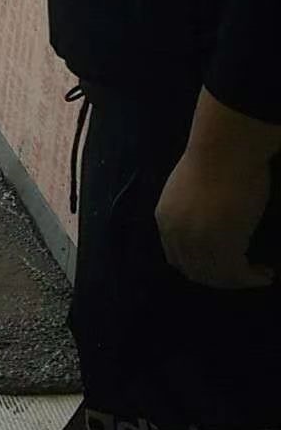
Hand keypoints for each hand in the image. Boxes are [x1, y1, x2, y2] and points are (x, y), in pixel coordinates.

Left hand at [155, 146, 275, 289]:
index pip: (177, 258)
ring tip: (259, 275)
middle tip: (244, 276)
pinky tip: (265, 274)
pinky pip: (235, 271)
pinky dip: (250, 277)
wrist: (225, 147)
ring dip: (238, 281)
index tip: (222, 267)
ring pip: (215, 275)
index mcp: (165, 220)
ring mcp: (198, 240)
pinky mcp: (223, 242)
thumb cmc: (214, 160)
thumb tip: (211, 229)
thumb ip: (192, 215)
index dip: (199, 268)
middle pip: (195, 271)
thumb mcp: (189, 192)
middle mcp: (176, 235)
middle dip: (220, 279)